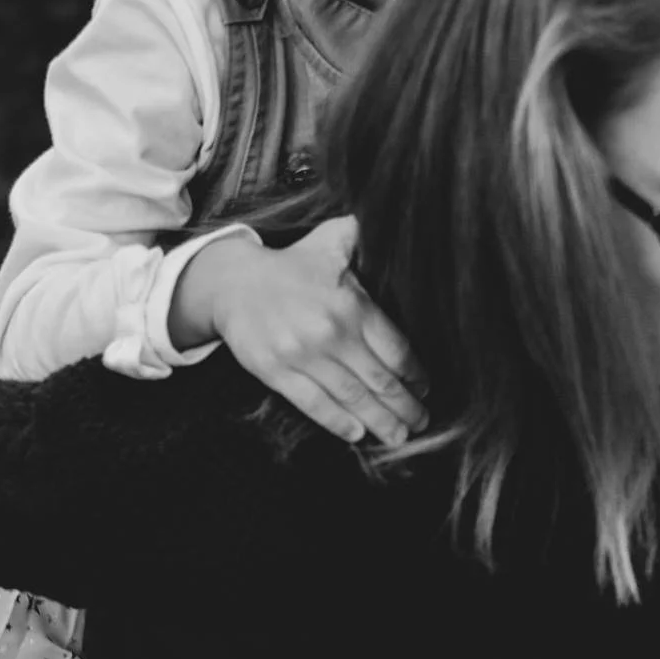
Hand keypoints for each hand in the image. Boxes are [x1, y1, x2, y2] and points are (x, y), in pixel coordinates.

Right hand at [173, 219, 427, 445]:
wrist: (233, 283)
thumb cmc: (291, 266)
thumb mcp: (333, 241)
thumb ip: (367, 237)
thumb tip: (399, 220)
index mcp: (352, 305)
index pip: (396, 351)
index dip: (416, 376)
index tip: (426, 389)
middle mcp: (331, 333)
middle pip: (381, 381)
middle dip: (406, 407)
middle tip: (422, 422)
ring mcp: (302, 356)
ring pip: (353, 398)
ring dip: (382, 423)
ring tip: (400, 437)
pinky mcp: (277, 373)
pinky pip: (315, 405)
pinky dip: (340, 423)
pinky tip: (359, 435)